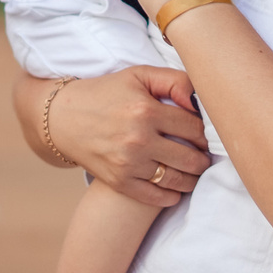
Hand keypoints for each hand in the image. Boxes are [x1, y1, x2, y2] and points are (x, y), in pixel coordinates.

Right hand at [33, 67, 211, 206]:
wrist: (63, 118)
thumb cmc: (107, 93)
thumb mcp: (139, 75)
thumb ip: (175, 81)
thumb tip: (200, 101)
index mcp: (146, 110)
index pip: (194, 128)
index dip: (207, 133)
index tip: (209, 135)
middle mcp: (138, 139)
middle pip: (190, 158)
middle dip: (204, 159)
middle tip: (206, 156)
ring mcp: (128, 163)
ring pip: (177, 180)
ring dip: (193, 179)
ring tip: (195, 172)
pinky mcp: (118, 181)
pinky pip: (156, 197)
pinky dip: (171, 196)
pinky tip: (177, 189)